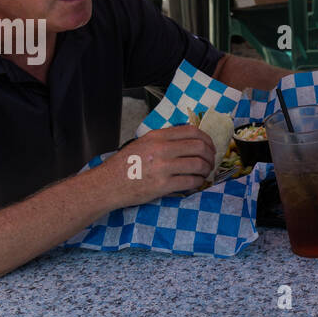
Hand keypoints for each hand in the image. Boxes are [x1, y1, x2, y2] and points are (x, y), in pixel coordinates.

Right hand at [98, 125, 215, 206]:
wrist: (107, 184)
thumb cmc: (125, 165)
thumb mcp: (143, 143)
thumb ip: (163, 140)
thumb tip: (188, 141)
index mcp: (157, 136)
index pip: (192, 131)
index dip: (207, 139)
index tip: (210, 147)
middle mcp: (161, 149)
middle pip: (199, 147)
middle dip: (210, 155)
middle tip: (211, 162)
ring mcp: (162, 167)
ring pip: (198, 164)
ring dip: (207, 170)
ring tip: (205, 173)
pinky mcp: (163, 185)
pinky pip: (191, 181)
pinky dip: (198, 182)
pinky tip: (196, 183)